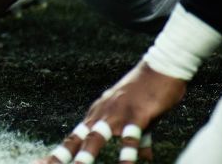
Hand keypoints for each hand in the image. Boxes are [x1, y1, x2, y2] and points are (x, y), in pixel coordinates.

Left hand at [38, 62, 177, 163]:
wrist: (162, 68)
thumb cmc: (150, 93)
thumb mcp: (141, 120)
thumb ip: (140, 141)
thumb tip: (146, 158)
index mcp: (98, 115)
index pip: (74, 137)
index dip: (59, 153)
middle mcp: (102, 114)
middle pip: (77, 138)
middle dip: (62, 155)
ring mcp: (117, 114)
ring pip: (96, 137)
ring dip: (86, 154)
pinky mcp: (136, 115)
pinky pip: (129, 137)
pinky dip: (127, 153)